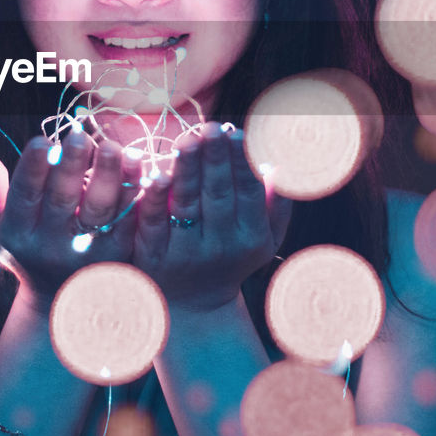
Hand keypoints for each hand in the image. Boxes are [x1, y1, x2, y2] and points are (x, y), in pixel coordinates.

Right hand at [0, 132, 141, 312]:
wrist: (60, 305)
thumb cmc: (30, 253)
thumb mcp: (4, 229)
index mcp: (17, 235)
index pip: (23, 196)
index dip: (31, 168)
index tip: (41, 140)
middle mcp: (50, 246)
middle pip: (63, 200)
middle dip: (71, 167)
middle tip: (79, 137)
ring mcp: (86, 254)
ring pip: (100, 211)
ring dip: (109, 177)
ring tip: (114, 148)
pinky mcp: (118, 259)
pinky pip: (128, 223)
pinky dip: (135, 195)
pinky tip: (142, 169)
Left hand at [133, 122, 292, 313]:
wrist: (195, 307)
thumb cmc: (233, 258)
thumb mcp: (265, 238)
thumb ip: (277, 202)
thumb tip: (283, 163)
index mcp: (250, 237)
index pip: (247, 192)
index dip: (242, 163)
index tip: (237, 132)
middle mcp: (220, 245)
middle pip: (217, 195)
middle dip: (214, 160)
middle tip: (210, 128)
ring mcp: (185, 252)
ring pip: (187, 205)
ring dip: (187, 171)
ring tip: (187, 140)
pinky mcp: (153, 257)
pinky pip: (153, 223)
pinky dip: (154, 199)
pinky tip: (154, 174)